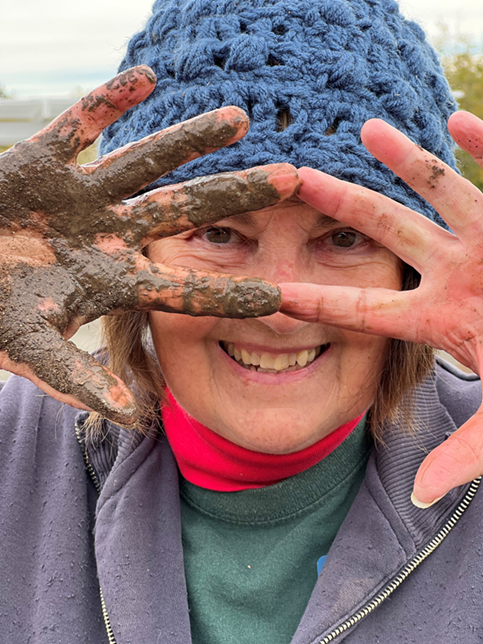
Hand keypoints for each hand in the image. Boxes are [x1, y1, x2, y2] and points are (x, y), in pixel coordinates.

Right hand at [0, 65, 298, 424]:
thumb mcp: (32, 351)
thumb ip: (79, 381)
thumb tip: (133, 418)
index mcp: (114, 281)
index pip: (185, 289)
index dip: (231, 293)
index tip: (284, 294)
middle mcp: (110, 235)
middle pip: (184, 213)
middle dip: (236, 197)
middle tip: (295, 180)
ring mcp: (82, 196)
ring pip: (146, 162)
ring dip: (191, 140)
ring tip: (243, 119)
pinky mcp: (43, 161)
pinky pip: (79, 125)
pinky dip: (108, 102)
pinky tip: (147, 79)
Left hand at [280, 112, 482, 504]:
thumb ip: (464, 454)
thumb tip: (418, 498)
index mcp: (438, 318)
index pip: (362, 306)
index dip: (315, 298)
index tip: (268, 289)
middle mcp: (456, 272)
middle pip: (385, 232)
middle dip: (340, 203)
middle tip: (288, 178)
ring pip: (440, 190)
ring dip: (405, 160)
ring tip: (363, 128)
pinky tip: (457, 118)